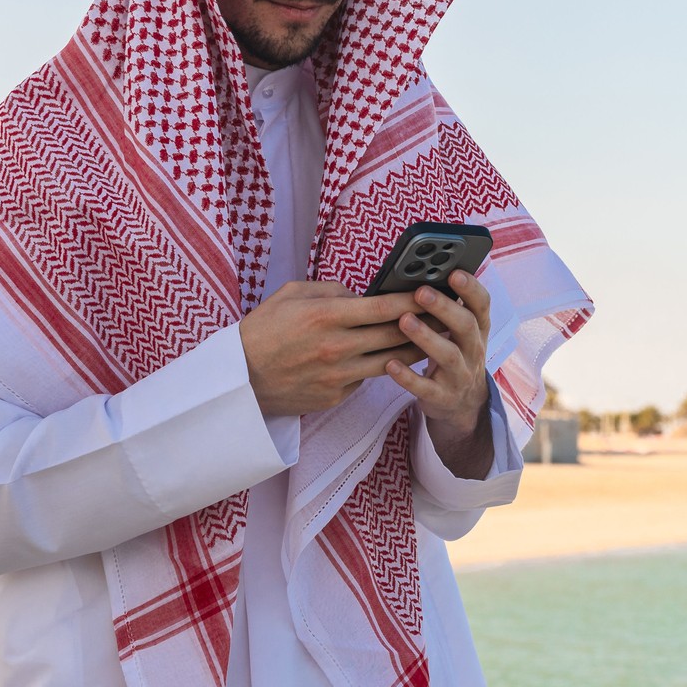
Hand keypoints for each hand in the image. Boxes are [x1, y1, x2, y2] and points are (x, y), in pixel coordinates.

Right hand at [240, 281, 426, 416]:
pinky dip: (380, 367)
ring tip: (435, 338)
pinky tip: (392, 358)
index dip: (416, 299)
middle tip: (447, 314)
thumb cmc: (263, 329)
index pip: (386, 306)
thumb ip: (332, 290)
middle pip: (397, 335)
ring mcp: (338, 376)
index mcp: (327, 316)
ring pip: (392, 362)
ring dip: (416, 349)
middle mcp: (337, 347)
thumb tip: (363, 294)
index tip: (436, 291)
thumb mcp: (293, 294)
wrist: (239, 379)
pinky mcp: (336, 397)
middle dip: (426, 323)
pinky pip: (367, 379)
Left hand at [385, 271, 494, 477]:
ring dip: (426, 337)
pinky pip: (426, 387)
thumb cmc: (454, 353)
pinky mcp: (443, 397)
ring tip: (404, 321)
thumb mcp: (459, 331)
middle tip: (421, 291)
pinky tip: (390, 363)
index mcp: (478, 328)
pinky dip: (408, 376)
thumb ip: (447, 307)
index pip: (481, 304)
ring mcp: (460, 375)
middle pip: (466, 325)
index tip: (454, 272)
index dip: (471, 287)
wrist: (463, 403)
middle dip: (444, 307)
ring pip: (448, 355)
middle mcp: (474, 349)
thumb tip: (420, 273)